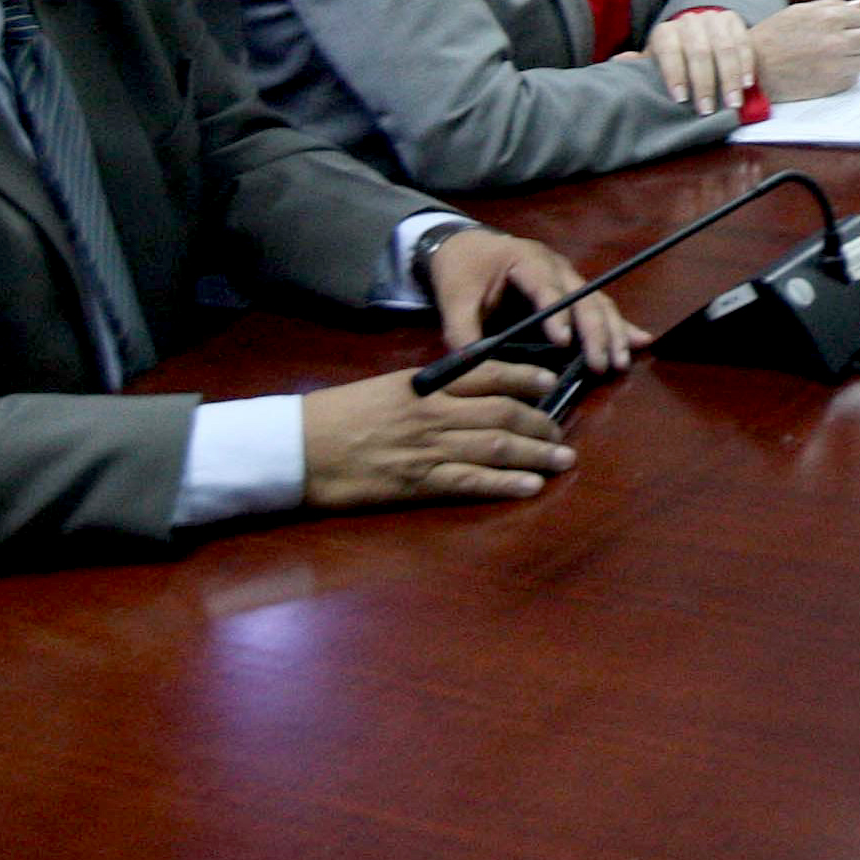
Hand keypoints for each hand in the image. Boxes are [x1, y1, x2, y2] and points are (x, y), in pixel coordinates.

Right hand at [300, 360, 573, 509]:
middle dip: (539, 422)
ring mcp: (428, 449)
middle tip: (560, 433)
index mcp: (423, 384)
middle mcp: (433, 413)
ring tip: (562, 459)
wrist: (298, 449)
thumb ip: (427, 387)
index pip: (486, 373)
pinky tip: (531, 486)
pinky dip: (505, 484)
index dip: (523, 377)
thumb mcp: (386, 386)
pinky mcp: (419, 483)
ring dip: (535, 453)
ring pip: (496, 447)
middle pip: (501, 413)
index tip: (549, 381)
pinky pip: (472, 483)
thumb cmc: (335, 415)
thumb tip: (468, 388)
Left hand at [424, 228, 639, 372]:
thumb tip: (471, 366)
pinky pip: (601, 307)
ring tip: (619, 363)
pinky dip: (621, 325)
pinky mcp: (573, 291)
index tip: (563, 343)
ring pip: (599, 303)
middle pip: (583, 297)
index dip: (557, 315)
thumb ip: (461, 331)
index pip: (545, 288)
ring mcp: (569, 277)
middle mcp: (556, 267)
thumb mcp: (454, 298)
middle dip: (595, 332)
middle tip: (600, 365)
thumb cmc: (463, 269)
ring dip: (613, 333)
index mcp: (526, 260)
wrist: (465, 246)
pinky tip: (642, 341)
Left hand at [636, 6, 752, 113]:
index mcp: (666, 32)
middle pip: (699, 51)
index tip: (681, 99)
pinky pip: (743, 42)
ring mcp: (713, 19)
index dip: (675, 74)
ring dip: (730, 77)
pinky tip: (748, 84)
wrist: (700, 36)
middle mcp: (689, 21)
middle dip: (704, 83)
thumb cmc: (675, 58)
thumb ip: (641, 64)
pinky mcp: (734, 20)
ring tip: (733, 103)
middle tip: (708, 110)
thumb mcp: (656, 62)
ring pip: (724, 48)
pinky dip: (747, 64)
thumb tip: (618, 62)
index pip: (669, 50)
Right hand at [749, 0, 859, 100]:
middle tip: (841, 44)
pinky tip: (825, 71)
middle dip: (857, 40)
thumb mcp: (799, 11)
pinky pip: (853, 79)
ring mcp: (837, 65)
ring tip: (832, 59)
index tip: (846, 28)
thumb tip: (859, 5)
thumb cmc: (773, 37)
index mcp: (829, 18)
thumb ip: (832, 6)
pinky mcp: (833, 85)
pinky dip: (844, 76)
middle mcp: (837, 41)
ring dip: (853, 59)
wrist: (755, 68)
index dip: (854, 22)